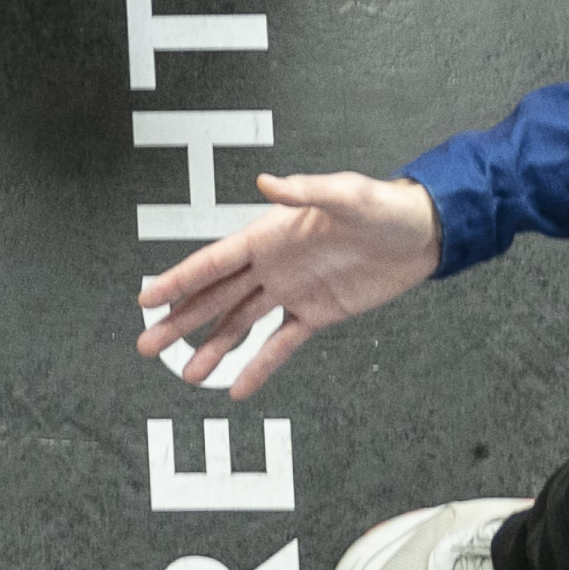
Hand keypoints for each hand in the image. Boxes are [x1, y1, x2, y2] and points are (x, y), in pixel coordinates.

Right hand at [131, 170, 440, 398]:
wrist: (422, 234)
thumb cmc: (384, 206)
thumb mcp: (347, 195)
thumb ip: (306, 191)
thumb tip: (268, 183)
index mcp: (269, 236)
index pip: (212, 263)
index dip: (178, 281)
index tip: (146, 299)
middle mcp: (272, 265)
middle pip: (214, 298)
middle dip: (179, 321)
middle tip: (147, 344)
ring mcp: (291, 292)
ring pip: (240, 325)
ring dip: (212, 348)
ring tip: (187, 374)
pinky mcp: (316, 314)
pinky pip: (280, 344)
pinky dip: (259, 366)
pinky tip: (237, 386)